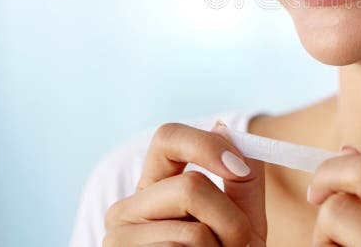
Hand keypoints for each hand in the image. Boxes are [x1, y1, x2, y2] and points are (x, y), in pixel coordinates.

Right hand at [103, 121, 266, 246]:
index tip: (239, 169)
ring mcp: (118, 240)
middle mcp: (128, 207)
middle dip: (230, 218)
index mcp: (156, 186)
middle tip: (240, 244)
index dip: (206, 145)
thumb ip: (241, 178)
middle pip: (190, 186)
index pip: (168, 137)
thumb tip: (222, 126)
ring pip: (192, 229)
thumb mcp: (241, 219)